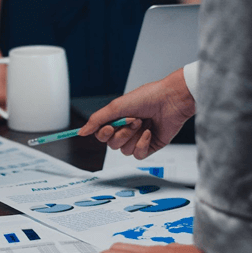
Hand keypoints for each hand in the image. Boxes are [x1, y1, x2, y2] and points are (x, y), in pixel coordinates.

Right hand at [78, 69, 195, 158]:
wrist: (170, 100)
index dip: (104, 134)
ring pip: (124, 151)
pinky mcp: (150, 146)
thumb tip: (81, 132)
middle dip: (122, 133)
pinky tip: (149, 132)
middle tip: (133, 120)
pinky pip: (138, 154)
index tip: (110, 126)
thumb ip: (97, 120)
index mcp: (117, 119)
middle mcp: (126, 129)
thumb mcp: (116, 106)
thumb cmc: (146, 97)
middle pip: (112, 144)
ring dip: (133, 137)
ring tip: (143, 123)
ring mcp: (138, 138)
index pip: (102, 135)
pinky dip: (143, 144)